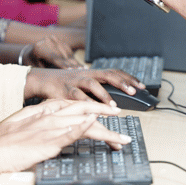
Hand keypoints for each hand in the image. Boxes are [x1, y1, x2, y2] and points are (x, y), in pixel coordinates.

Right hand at [0, 99, 128, 172]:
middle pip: (83, 109)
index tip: (105, 108)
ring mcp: (50, 127)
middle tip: (119, 114)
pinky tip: (95, 125)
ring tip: (120, 137)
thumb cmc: (2, 140)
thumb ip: (38, 120)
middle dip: (104, 111)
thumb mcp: (22, 123)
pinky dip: (84, 127)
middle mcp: (49, 115)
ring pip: (83, 122)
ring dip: (104, 129)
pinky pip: (70, 132)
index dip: (91, 105)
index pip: (73, 104)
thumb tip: (49, 125)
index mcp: (43, 110)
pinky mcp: (48, 142)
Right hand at [24, 68, 144, 105]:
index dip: (129, 78)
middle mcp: (86, 74)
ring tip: (114, 106)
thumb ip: (98, 92)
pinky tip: (93, 111)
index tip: (142, 86)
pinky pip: (77, 97)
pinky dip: (86, 103)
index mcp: (93, 73)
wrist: (43, 79)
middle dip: (122, 83)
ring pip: (92, 84)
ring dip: (104, 95)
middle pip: (107, 74)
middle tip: (134, 92)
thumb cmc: (66, 85)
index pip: (114, 72)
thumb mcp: (83, 84)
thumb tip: (115, 104)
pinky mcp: (65, 90)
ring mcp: (76, 81)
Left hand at [28, 36, 84, 68]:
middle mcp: (47, 41)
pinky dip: (75, 59)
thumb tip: (58, 78)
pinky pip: (69, 51)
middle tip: (80, 72)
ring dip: (75, 62)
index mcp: (39, 48)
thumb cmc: (32, 63)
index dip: (63, 64)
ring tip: (83, 70)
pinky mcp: (60, 41)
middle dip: (71, 64)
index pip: (53, 57)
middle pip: (61, 55)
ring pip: (67, 52)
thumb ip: (46, 72)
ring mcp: (54, 40)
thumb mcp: (36, 68)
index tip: (71, 71)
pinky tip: (80, 66)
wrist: (30, 52)